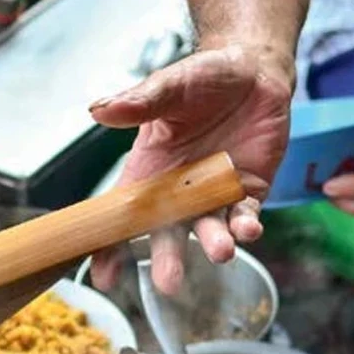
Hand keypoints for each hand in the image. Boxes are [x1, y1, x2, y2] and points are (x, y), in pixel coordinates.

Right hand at [88, 43, 293, 294]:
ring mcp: (212, 197)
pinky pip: (245, 216)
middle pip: (166, 235)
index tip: (105, 279)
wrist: (253, 70)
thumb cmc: (204, 79)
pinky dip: (247, 226)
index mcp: (147, 175)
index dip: (110, 250)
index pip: (122, 219)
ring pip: (209, 230)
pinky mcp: (248, 192)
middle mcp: (176, 194)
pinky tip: (249, 230)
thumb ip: (139, 103)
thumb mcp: (169, 87)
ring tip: (220, 252)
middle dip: (167, 259)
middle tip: (168, 283)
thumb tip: (99, 109)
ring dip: (213, 244)